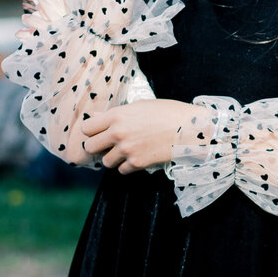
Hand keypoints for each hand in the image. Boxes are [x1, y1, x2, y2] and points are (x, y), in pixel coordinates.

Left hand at [81, 99, 196, 171]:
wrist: (190, 129)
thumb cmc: (168, 113)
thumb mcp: (140, 106)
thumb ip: (116, 114)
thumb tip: (96, 118)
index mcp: (117, 115)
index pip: (87, 127)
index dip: (91, 130)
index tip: (99, 131)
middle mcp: (118, 133)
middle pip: (90, 147)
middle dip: (97, 146)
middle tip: (108, 145)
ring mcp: (127, 150)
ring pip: (105, 162)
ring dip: (113, 158)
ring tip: (126, 152)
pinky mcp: (137, 163)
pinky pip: (122, 171)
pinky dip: (127, 167)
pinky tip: (137, 158)